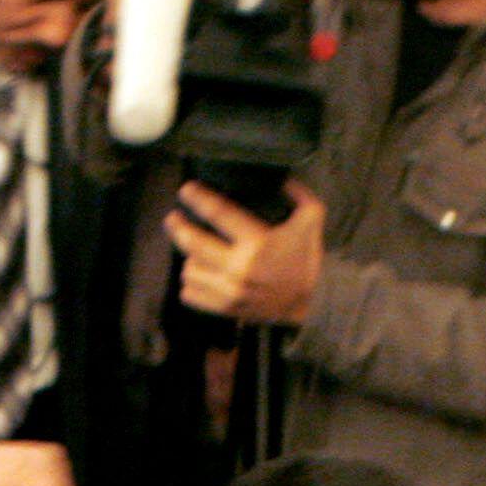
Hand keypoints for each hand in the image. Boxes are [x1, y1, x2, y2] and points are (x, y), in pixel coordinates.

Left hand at [169, 181, 327, 327]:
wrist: (311, 303)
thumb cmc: (307, 259)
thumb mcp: (312, 218)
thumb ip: (298, 193)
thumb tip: (280, 177)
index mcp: (258, 242)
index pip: (218, 213)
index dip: (198, 198)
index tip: (186, 190)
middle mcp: (239, 267)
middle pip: (193, 244)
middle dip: (178, 228)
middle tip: (172, 218)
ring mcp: (230, 291)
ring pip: (189, 270)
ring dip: (189, 258)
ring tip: (193, 251)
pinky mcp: (226, 308)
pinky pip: (191, 295)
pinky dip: (190, 284)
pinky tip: (198, 274)